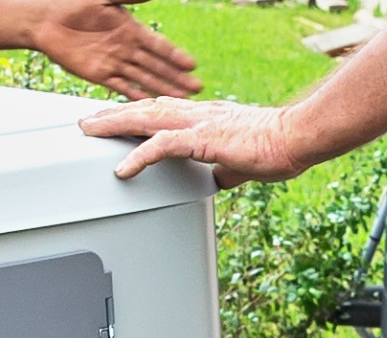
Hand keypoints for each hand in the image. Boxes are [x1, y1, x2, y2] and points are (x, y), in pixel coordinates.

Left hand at [28, 0, 200, 98]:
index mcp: (131, 30)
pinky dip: (133, 95)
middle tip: (197, 89)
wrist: (48, 21)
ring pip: (142, 79)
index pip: (159, 46)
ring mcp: (113, 63)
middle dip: (176, 77)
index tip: (192, 65)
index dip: (175, 56)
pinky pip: (119, 87)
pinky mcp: (98, 74)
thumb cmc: (74, 4)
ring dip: (161, 89)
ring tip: (180, 100)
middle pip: (156, 66)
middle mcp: (126, 49)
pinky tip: (146, 104)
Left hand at [79, 98, 307, 185]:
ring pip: (148, 119)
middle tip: (86, 123)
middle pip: (146, 109)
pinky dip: (141, 156)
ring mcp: (200, 123)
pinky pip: (165, 145)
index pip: (161, 111)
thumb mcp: (239, 162)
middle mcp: (199, 114)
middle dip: (113, 115)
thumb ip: (222, 167)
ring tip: (90, 132)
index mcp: (205, 118)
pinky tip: (123, 168)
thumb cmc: (278, 147)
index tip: (113, 119)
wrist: (300, 136)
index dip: (134, 113)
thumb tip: (218, 178)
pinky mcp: (205, 138)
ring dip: (116, 125)